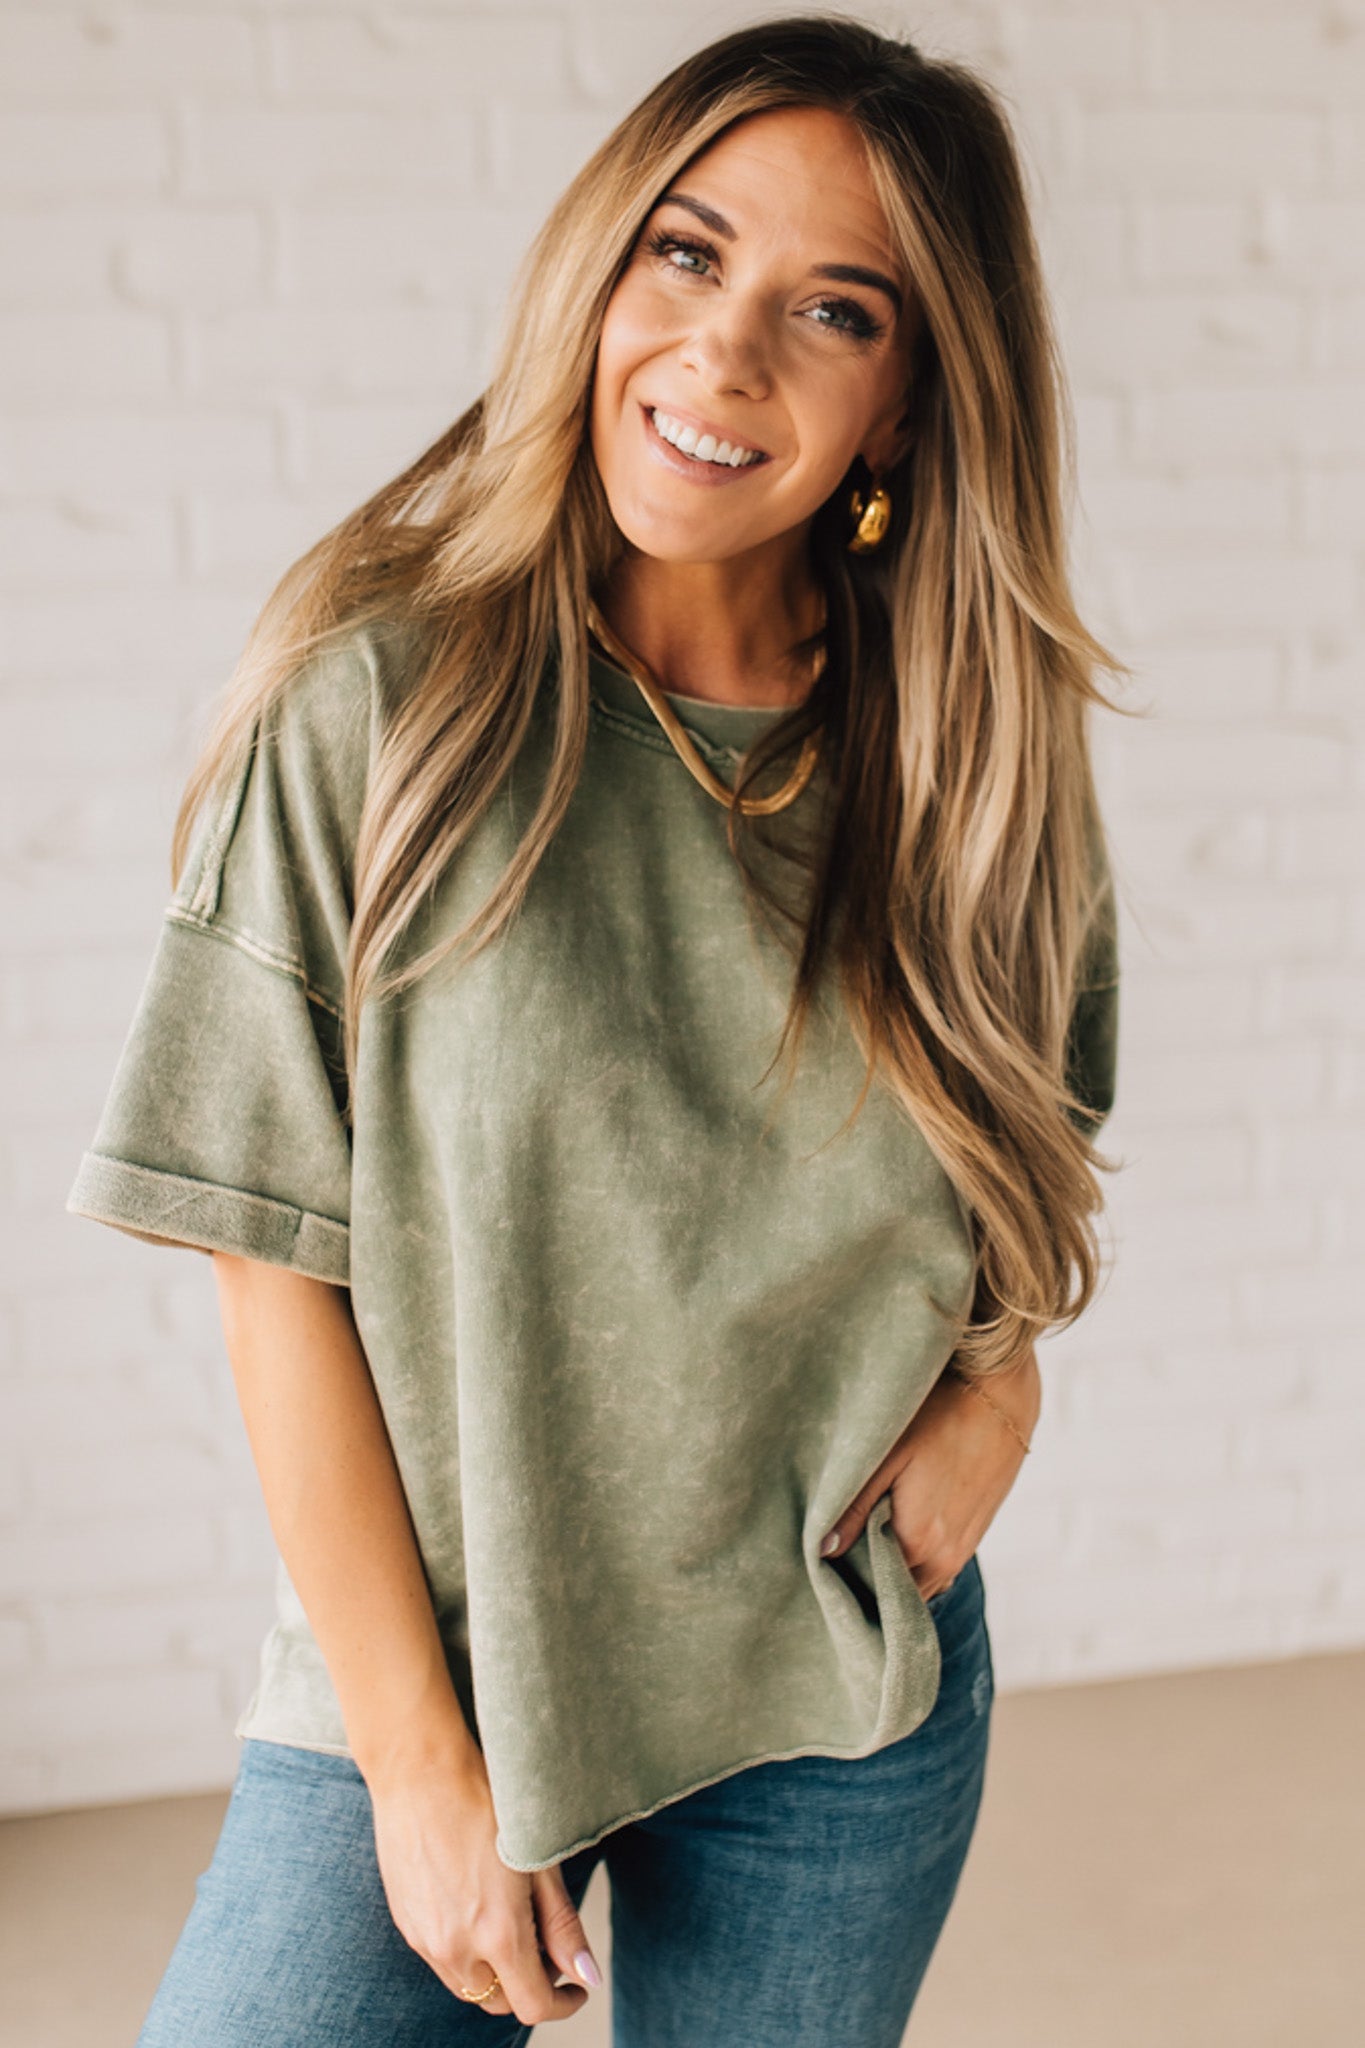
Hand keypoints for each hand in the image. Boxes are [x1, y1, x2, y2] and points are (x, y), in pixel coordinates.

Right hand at [368, 1743, 601, 2024]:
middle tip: (546, 1947)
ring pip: (468, 1986)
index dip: (562, 2004)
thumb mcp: (538, 1860)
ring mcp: (425, 1939)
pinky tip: (476, 1911)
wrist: (420, 1771)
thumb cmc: (487, 1803)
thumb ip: (562, 1925)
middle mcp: (457, 1948)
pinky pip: (441, 1961)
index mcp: (497, 1934)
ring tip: (511, 1927)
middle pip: (500, 2002)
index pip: (533, 2005)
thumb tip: (587, 1975)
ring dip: (495, 1975)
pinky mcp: (406, 1923)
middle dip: (529, 1986)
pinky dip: (465, 1954)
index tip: (575, 1987)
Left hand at [820, 1350, 1038, 1600]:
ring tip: (860, 1544)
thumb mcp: (888, 1455)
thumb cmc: (941, 1416)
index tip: (820, 1567)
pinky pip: (936, 1568)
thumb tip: (822, 1551)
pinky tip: (893, 1533)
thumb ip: (852, 1508)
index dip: (844, 1582)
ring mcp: (963, 1550)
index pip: (871, 1592)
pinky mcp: (974, 1535)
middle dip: (866, 1583)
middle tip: (835, 1557)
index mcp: (919, 1542)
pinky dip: (913, 1563)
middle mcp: (945, 1558)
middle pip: (895, 1595)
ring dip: (890, 1574)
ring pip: (917, 1583)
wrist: (1002, 1396)